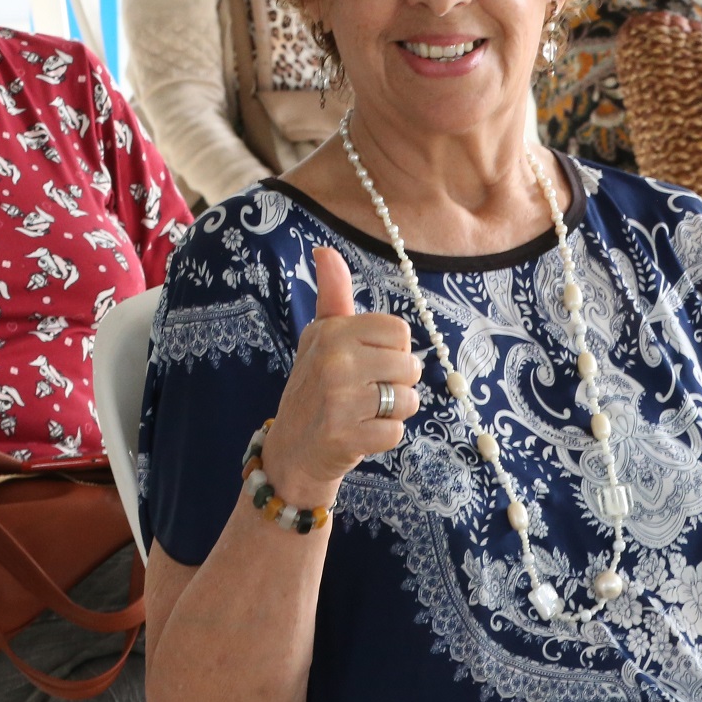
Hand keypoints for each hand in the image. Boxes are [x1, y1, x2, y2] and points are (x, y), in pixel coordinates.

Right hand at [262, 246, 424, 509]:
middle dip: (396, 383)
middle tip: (364, 393)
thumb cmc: (314, 388)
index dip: (391, 350)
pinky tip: (358, 434)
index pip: (398, 330)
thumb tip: (324, 251)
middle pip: (409, 364)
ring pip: (408, 399)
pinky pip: (396, 432)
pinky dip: (383, 438)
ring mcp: (339, 400)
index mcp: (331, 331)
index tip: (366, 362)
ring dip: (392, 412)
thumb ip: (332, 295)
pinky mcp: (346, 436)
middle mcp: (333, 360)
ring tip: (362, 413)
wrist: (292, 451)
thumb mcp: (319, 337)